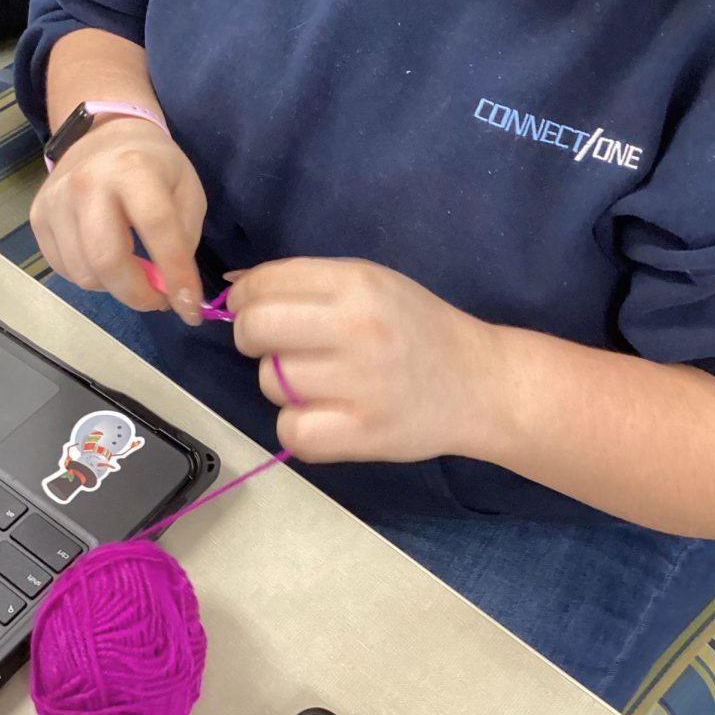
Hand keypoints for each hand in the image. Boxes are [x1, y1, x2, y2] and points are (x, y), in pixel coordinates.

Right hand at [29, 115, 206, 323]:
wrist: (103, 134)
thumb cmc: (154, 164)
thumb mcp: (187, 189)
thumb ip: (183, 239)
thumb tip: (172, 290)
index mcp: (133, 169)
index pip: (157, 229)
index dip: (175, 275)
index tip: (189, 308)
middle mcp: (87, 184)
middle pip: (106, 260)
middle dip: (137, 294)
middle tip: (158, 300)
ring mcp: (56, 201)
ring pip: (83, 272)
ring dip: (114, 287)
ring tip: (134, 273)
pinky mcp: (38, 216)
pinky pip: (63, 267)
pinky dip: (90, 276)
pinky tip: (106, 260)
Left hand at [227, 258, 501, 462]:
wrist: (481, 383)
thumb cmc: (419, 328)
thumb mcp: (373, 283)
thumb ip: (307, 281)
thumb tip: (233, 285)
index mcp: (358, 283)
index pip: (266, 282)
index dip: (245, 297)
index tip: (252, 309)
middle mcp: (356, 328)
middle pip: (256, 329)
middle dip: (253, 337)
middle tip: (278, 346)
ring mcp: (360, 384)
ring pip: (270, 382)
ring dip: (283, 384)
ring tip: (321, 382)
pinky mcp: (362, 433)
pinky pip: (291, 431)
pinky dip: (300, 427)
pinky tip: (327, 416)